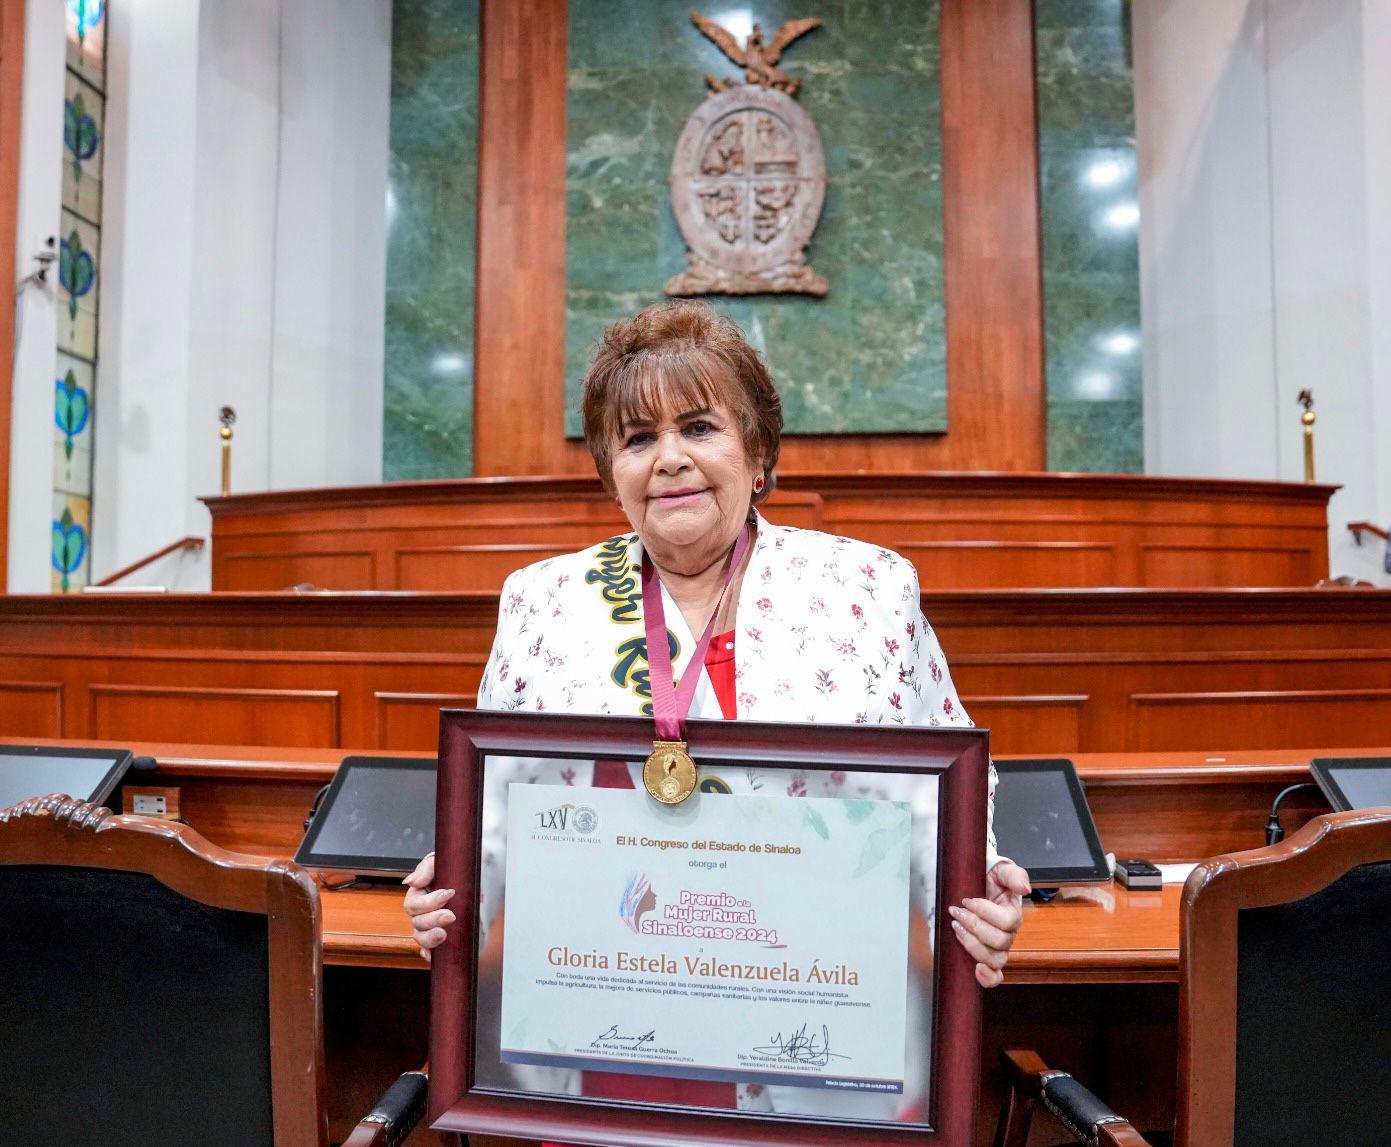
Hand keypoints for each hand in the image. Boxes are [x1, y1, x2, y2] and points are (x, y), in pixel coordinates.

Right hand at [402, 851, 455, 962]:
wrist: (480, 881)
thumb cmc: (457, 871)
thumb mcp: (441, 863)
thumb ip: (426, 869)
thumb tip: (412, 881)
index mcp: (419, 896)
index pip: (413, 904)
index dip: (428, 902)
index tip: (448, 894)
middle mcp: (422, 914)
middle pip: (417, 923)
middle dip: (433, 919)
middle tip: (450, 915)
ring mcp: (431, 928)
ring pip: (421, 938)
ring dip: (430, 938)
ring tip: (443, 934)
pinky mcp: (442, 939)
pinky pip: (429, 951)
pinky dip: (429, 954)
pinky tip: (433, 955)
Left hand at [948, 859, 1030, 987]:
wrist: (972, 887)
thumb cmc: (987, 881)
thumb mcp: (1000, 871)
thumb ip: (1014, 875)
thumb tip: (1025, 888)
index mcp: (1013, 915)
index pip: (1006, 921)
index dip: (985, 912)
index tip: (966, 900)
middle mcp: (1008, 935)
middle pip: (999, 941)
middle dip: (974, 926)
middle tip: (956, 912)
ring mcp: (997, 948)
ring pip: (994, 959)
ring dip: (973, 946)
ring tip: (956, 929)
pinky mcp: (986, 958)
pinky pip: (995, 976)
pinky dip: (988, 978)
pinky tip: (977, 970)